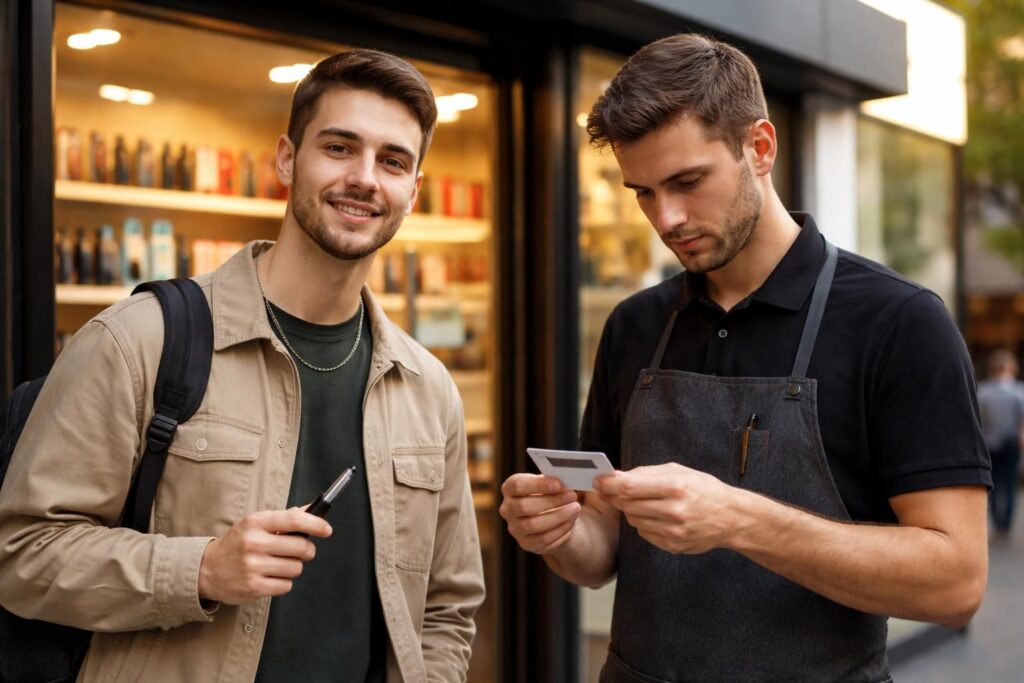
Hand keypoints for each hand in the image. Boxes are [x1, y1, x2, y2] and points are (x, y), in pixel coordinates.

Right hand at [198, 507, 331, 604]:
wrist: (207, 569)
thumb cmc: (238, 544)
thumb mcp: (256, 524)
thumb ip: (285, 518)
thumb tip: (313, 510)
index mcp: (256, 522)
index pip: (294, 519)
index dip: (316, 524)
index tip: (326, 529)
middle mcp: (254, 543)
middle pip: (301, 547)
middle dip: (306, 550)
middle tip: (299, 551)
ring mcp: (253, 566)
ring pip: (296, 568)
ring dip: (292, 567)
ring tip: (276, 564)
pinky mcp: (254, 587)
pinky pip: (286, 585)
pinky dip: (283, 582)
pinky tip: (269, 576)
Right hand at [499, 474, 580, 553]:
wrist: (552, 516)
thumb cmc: (550, 494)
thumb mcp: (550, 483)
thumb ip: (555, 480)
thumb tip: (569, 477)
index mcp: (510, 488)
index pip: (518, 485)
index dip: (538, 485)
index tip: (558, 484)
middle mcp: (508, 508)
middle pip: (524, 506)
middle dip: (552, 501)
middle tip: (572, 495)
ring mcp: (515, 528)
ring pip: (534, 524)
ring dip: (558, 516)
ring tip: (575, 509)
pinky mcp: (526, 543)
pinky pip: (543, 539)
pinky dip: (560, 530)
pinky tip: (570, 521)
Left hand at [594, 463, 739, 554]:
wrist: (731, 518)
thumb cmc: (703, 489)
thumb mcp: (678, 471)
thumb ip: (646, 473)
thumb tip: (616, 476)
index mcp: (675, 487)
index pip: (629, 487)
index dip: (609, 484)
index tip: (598, 481)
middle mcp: (673, 511)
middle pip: (628, 504)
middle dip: (616, 497)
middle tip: (612, 491)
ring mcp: (673, 531)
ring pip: (633, 520)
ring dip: (632, 510)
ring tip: (646, 502)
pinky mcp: (672, 545)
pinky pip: (644, 533)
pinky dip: (644, 524)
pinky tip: (657, 516)